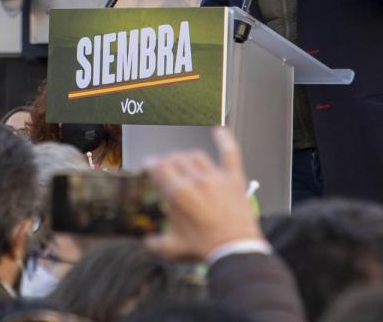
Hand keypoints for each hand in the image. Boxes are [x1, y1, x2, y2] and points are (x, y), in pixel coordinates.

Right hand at [144, 127, 262, 260]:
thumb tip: (147, 242)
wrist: (234, 251)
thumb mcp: (172, 249)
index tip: (149, 166)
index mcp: (177, 194)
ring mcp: (215, 178)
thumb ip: (155, 244)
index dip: (151, 164)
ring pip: (196, 156)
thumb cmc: (204, 249)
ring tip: (185, 162)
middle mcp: (195, 181)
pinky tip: (219, 131)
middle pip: (175, 158)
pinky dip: (224, 140)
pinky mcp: (233, 180)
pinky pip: (229, 153)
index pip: (158, 167)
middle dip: (167, 162)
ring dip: (187, 157)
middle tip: (166, 167)